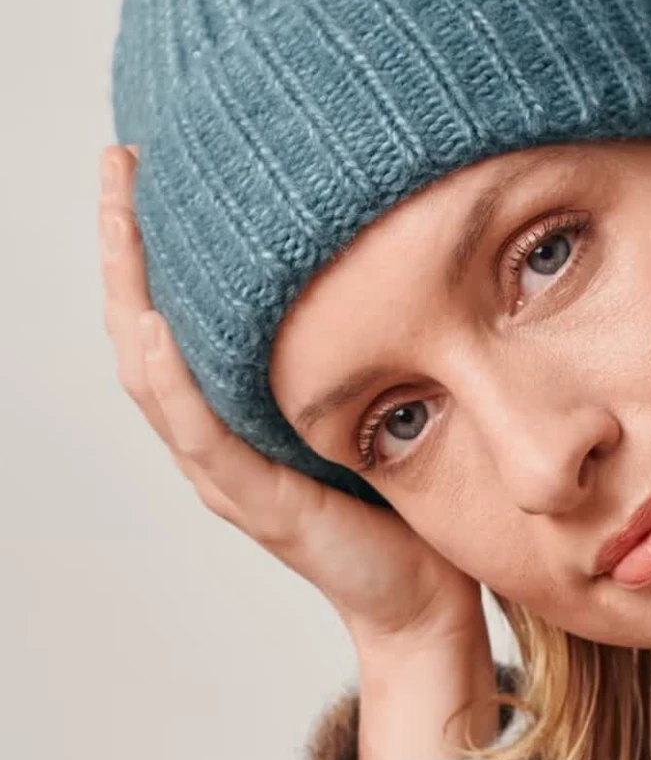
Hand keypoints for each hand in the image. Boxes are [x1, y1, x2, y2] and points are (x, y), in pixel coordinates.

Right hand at [97, 144, 488, 662]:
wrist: (422, 598)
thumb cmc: (397, 499)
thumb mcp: (367, 402)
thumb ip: (346, 348)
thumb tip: (377, 256)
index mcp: (235, 416)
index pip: (173, 316)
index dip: (152, 244)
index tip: (148, 164)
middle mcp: (216, 442)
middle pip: (142, 331)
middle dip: (127, 246)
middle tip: (119, 161)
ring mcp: (229, 477)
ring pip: (153, 378)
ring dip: (133, 293)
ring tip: (124, 216)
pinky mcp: (261, 507)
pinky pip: (204, 438)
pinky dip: (174, 383)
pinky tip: (159, 328)